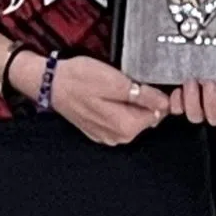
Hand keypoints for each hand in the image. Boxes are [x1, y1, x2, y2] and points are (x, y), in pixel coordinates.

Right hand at [48, 54, 168, 147]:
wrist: (51, 83)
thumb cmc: (79, 79)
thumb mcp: (115, 81)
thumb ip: (142, 95)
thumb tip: (165, 103)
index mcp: (126, 127)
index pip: (159, 112)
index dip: (157, 93)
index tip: (146, 81)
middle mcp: (118, 137)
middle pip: (147, 116)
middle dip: (144, 98)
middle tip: (128, 79)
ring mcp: (107, 135)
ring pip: (133, 116)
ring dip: (131, 101)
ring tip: (115, 85)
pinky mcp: (99, 129)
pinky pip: (118, 117)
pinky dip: (117, 105)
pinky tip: (106, 93)